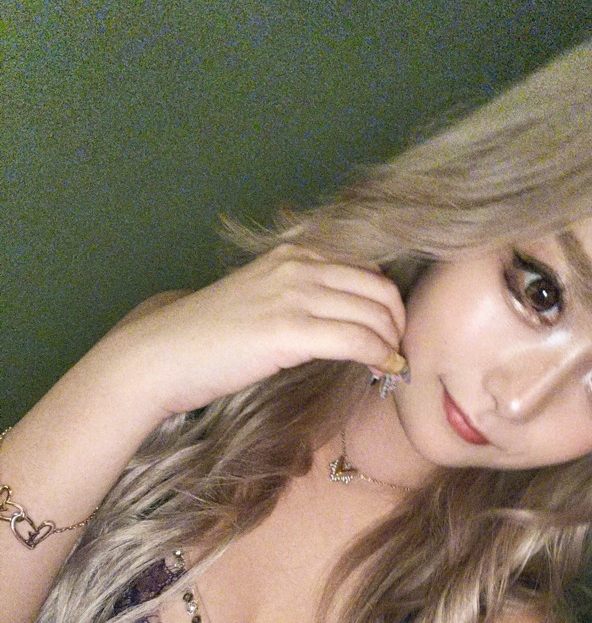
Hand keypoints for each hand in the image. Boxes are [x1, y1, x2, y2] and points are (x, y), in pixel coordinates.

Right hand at [112, 245, 407, 417]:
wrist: (163, 354)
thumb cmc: (210, 338)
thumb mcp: (263, 300)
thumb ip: (302, 298)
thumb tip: (346, 319)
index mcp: (294, 253)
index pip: (366, 266)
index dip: (388, 300)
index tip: (390, 331)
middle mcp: (298, 264)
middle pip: (378, 287)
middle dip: (398, 321)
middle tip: (397, 351)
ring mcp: (293, 294)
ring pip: (374, 313)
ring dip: (393, 342)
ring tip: (392, 364)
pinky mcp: (288, 329)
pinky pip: (357, 339)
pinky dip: (379, 355)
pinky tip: (382, 369)